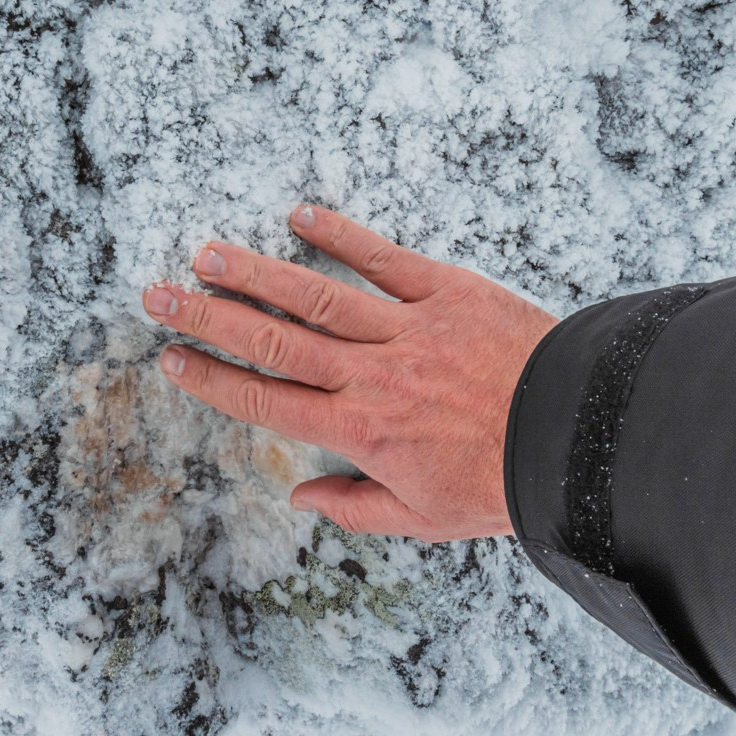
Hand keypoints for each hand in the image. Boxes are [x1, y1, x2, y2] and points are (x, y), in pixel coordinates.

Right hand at [140, 204, 559, 541]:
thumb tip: (301, 495)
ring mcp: (408, 328)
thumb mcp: (426, 520)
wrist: (577, 437)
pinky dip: (340, 235)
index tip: (173, 361)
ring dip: (255, 272)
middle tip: (158, 297)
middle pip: (272, 340)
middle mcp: (372, 375)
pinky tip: (300, 215)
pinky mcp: (448, 291)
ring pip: (315, 295)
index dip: (213, 381)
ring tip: (207, 252)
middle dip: (208, 318)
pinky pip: (384, 258)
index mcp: (361, 430)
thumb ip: (356, 508)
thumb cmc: (505, 483)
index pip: (267, 400)